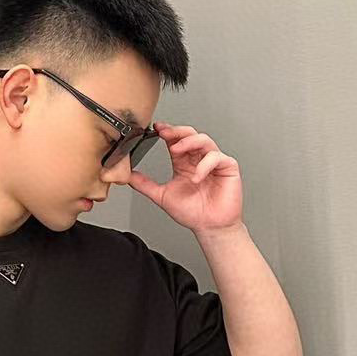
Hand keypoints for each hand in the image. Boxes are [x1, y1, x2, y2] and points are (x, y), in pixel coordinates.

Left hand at [128, 120, 243, 233]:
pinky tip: (196, 177)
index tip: (156, 128)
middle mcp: (199, 159)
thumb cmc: (193, 213)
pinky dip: (205, 164)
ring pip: (204, 140)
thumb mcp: (162, 196)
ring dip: (189, 142)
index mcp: (184, 163)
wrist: (209, 227)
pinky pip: (217, 157)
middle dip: (176, 131)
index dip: (167, 132)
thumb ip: (145, 185)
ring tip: (176, 150)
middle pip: (190, 134)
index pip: (175, 141)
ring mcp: (213, 162)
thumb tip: (128, 176)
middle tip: (164, 133)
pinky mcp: (228, 167)